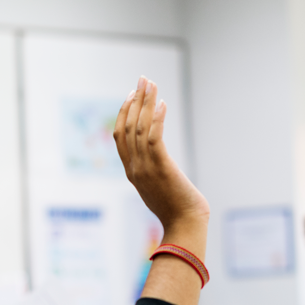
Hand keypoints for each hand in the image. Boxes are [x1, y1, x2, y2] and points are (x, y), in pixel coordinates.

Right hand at [114, 76, 209, 239]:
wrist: (185, 225)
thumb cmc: (178, 210)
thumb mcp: (159, 188)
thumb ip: (154, 172)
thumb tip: (159, 161)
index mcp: (131, 172)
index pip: (120, 137)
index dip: (123, 113)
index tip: (132, 95)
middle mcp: (134, 168)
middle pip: (128, 127)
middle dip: (134, 100)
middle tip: (142, 79)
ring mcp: (145, 168)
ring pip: (139, 128)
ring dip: (145, 103)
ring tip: (151, 84)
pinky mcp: (161, 168)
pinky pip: (154, 138)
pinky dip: (156, 118)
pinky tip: (162, 104)